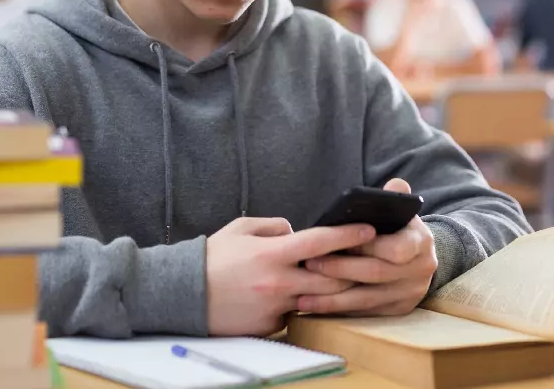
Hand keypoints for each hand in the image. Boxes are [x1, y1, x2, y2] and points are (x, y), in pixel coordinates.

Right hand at [206, 217, 375, 335]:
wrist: (184, 293)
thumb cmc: (213, 257)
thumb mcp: (241, 228)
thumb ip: (274, 226)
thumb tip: (296, 231)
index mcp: (273, 253)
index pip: (321, 242)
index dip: (349, 235)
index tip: (370, 230)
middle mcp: (279, 282)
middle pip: (333, 278)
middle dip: (352, 270)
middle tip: (365, 260)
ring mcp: (275, 307)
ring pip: (319, 300)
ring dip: (331, 290)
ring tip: (340, 278)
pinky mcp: (270, 326)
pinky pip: (295, 315)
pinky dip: (301, 305)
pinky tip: (301, 297)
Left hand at [300, 178, 436, 315]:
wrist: (418, 256)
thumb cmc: (397, 228)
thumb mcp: (399, 211)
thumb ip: (395, 197)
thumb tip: (395, 186)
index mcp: (421, 242)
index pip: (396, 249)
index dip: (365, 247)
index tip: (336, 243)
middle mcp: (420, 271)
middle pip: (375, 273)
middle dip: (339, 269)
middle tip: (308, 264)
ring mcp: (410, 293)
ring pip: (367, 299)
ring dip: (332, 298)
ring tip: (302, 295)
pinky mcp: (398, 310)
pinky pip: (365, 312)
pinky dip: (339, 310)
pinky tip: (315, 307)